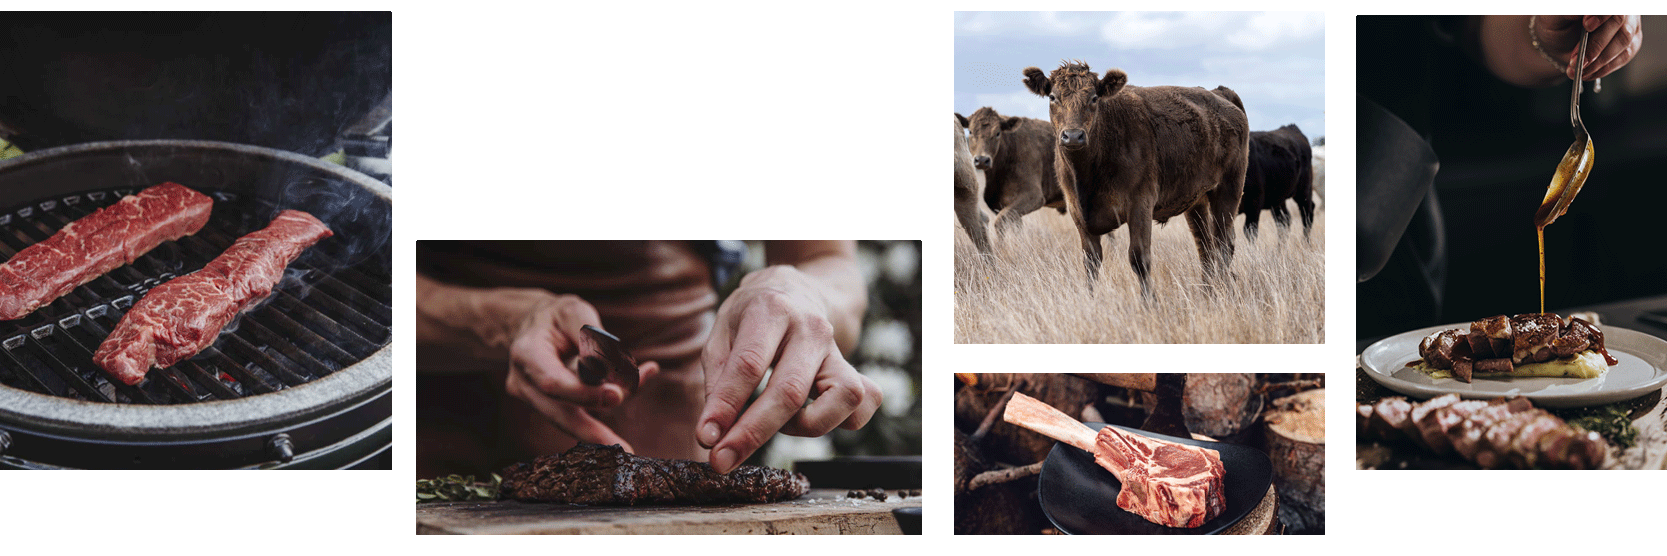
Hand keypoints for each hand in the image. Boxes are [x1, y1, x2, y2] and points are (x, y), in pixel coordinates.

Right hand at [502, 293, 658, 452]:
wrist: (535, 326)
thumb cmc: (557, 317)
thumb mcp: (573, 311)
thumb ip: (589, 337)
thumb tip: (605, 367)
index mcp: (526, 354)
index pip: (552, 382)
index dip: (583, 393)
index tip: (616, 396)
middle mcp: (525, 383)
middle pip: (559, 414)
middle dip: (592, 431)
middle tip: (623, 448)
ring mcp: (537, 401)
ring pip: (576, 417)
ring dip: (611, 409)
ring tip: (646, 378)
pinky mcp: (554, 409)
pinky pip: (586, 411)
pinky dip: (613, 398)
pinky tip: (647, 372)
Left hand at [696, 265, 880, 472]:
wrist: (795, 290)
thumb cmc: (751, 317)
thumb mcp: (721, 334)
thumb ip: (717, 380)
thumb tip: (713, 433)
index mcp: (772, 311)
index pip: (749, 365)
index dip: (726, 406)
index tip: (706, 439)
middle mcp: (811, 328)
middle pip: (789, 390)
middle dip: (753, 433)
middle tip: (723, 460)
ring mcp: (837, 349)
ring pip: (843, 397)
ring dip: (807, 426)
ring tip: (780, 423)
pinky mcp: (852, 368)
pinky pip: (866, 401)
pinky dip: (845, 420)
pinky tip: (811, 419)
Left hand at [1537, 15, 1639, 80]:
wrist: (1560, 44)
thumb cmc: (1557, 27)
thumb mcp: (1553, 19)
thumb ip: (1565, 14)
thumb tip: (1578, 13)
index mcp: (1602, 2)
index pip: (1610, 8)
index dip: (1601, 16)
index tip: (1586, 26)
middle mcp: (1620, 11)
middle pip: (1619, 22)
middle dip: (1596, 44)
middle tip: (1576, 59)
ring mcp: (1629, 25)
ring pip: (1624, 41)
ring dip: (1599, 60)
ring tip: (1579, 69)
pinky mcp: (1632, 42)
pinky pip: (1624, 55)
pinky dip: (1605, 67)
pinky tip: (1588, 73)